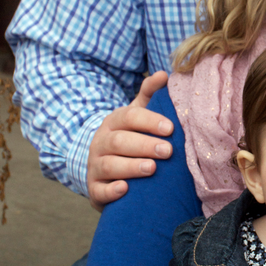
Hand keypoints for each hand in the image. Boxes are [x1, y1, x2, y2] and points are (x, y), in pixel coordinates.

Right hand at [87, 71, 172, 209]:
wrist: (101, 164)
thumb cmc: (129, 136)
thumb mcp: (137, 113)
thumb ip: (150, 94)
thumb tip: (164, 74)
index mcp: (114, 122)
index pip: (129, 117)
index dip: (149, 121)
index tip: (171, 128)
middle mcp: (101, 142)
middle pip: (119, 141)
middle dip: (144, 145)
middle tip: (168, 151)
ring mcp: (95, 166)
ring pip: (109, 165)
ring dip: (130, 167)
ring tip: (151, 168)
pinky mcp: (94, 189)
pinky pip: (99, 191)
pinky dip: (111, 191)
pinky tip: (125, 189)